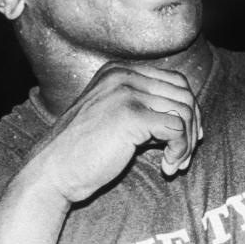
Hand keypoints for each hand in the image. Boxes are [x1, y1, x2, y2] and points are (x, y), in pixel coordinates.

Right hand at [32, 64, 202, 203]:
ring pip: (184, 111)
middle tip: (182, 157)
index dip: (188, 111)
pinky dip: (180, 150)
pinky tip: (166, 168)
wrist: (53, 172)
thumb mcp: (116, 121)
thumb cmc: (84, 153)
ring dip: (187, 143)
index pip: (175, 81)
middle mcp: (122, 75)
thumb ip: (146, 112)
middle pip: (184, 93)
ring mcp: (126, 92)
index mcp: (118, 71)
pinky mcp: (131, 115)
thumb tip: (189, 120)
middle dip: (192, 127)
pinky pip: (177, 128)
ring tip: (174, 165)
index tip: (185, 140)